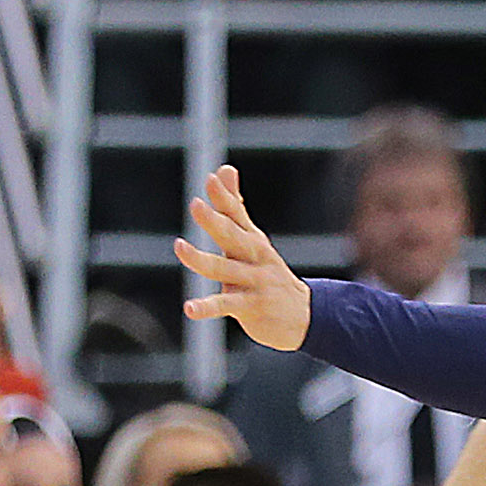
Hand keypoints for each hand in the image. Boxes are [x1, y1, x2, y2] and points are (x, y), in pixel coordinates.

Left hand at [176, 166, 311, 349]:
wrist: (305, 316)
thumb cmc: (268, 273)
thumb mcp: (253, 238)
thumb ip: (234, 206)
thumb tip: (224, 169)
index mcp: (251, 239)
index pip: (236, 214)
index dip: (224, 197)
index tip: (212, 179)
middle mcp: (254, 257)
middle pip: (232, 236)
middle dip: (215, 221)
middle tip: (196, 205)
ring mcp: (254, 282)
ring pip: (224, 269)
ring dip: (201, 259)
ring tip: (180, 246)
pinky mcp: (251, 307)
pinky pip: (226, 305)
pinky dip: (208, 307)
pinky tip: (190, 308)